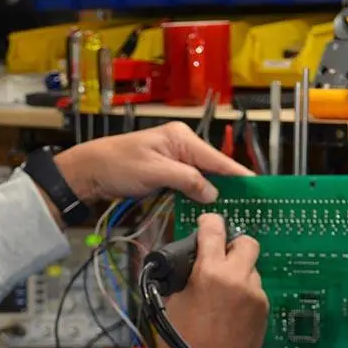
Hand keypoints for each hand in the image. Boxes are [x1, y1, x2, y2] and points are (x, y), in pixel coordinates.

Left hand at [53, 122, 252, 205]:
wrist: (90, 171)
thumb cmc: (117, 165)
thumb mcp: (154, 173)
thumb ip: (186, 180)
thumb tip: (212, 193)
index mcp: (181, 137)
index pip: (216, 158)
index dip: (237, 174)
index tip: (257, 188)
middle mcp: (182, 145)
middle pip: (213, 168)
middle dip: (228, 187)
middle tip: (248, 206)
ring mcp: (175, 159)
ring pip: (202, 178)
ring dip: (213, 194)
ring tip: (234, 210)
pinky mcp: (168, 172)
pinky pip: (190, 184)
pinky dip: (198, 195)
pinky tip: (209, 208)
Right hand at [160, 213, 267, 347]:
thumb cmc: (180, 342)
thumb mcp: (170, 300)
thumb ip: (184, 273)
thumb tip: (191, 259)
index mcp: (209, 272)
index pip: (214, 228)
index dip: (209, 223)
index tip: (207, 225)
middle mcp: (237, 278)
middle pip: (247, 242)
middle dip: (234, 245)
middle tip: (221, 258)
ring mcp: (255, 295)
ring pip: (252, 269)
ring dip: (240, 273)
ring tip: (223, 294)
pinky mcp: (264, 312)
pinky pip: (256, 292)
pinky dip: (245, 295)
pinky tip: (231, 312)